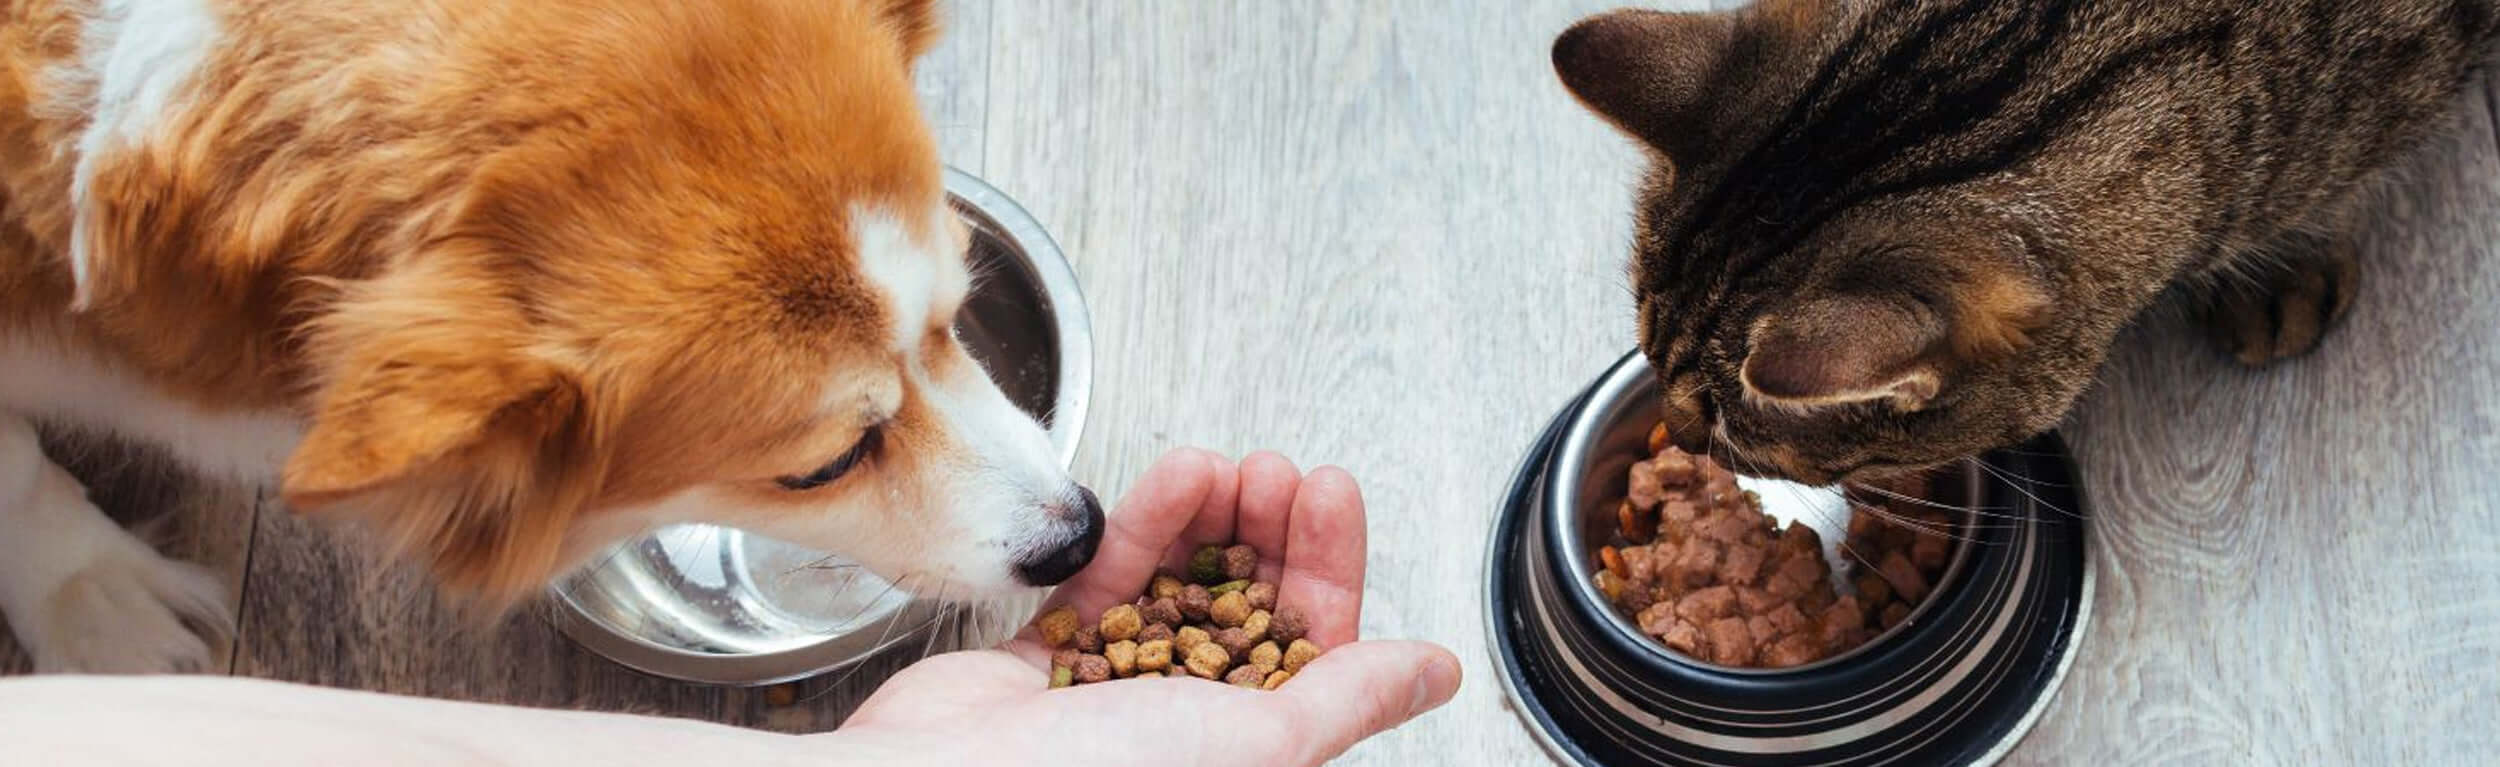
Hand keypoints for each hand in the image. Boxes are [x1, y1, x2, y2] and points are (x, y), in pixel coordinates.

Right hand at [832, 449, 1461, 766]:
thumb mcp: (1265, 740)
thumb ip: (1350, 695)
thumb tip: (1435, 672)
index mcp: (1251, 747)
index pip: (1316, 641)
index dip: (1328, 561)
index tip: (1330, 493)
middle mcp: (1190, 720)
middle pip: (1251, 601)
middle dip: (1271, 527)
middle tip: (1279, 471)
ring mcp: (1121, 683)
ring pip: (1184, 577)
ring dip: (1213, 514)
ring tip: (1230, 466)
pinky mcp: (1053, 653)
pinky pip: (1113, 573)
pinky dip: (1148, 522)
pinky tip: (1177, 478)